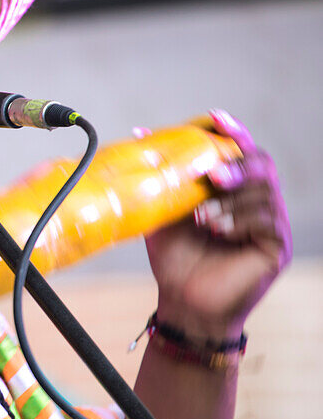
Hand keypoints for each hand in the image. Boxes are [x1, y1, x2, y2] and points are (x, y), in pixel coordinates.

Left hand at [142, 110, 291, 339]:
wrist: (181, 301)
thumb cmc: (175, 257)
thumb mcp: (164, 210)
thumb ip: (160, 176)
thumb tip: (142, 134)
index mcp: (234, 190)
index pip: (241, 152)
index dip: (232, 132)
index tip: (215, 117)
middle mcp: (257, 203)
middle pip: (262, 165)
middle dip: (237, 164)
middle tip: (212, 174)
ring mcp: (270, 226)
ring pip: (265, 192)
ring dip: (231, 199)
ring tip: (202, 217)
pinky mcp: (277, 248)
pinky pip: (268, 222)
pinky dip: (241, 221)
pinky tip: (218, 231)